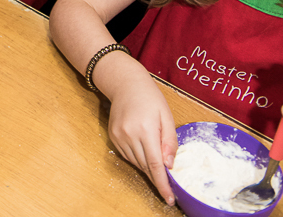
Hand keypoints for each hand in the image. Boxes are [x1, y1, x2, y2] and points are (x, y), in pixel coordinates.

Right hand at [103, 69, 177, 204]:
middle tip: (169, 183)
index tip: (169, 198)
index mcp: (146, 129)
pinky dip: (138, 159)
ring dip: (148, 168)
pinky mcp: (113, 137)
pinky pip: (128, 156)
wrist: (125, 83)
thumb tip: (169, 165)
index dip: (162, 184)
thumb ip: (170, 141)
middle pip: (145, 166)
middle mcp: (129, 134)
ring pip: (136, 164)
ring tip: (156, 159)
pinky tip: (143, 149)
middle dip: (157, 177)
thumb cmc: (149, 97)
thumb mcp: (166, 115)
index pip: (155, 165)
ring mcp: (119, 136)